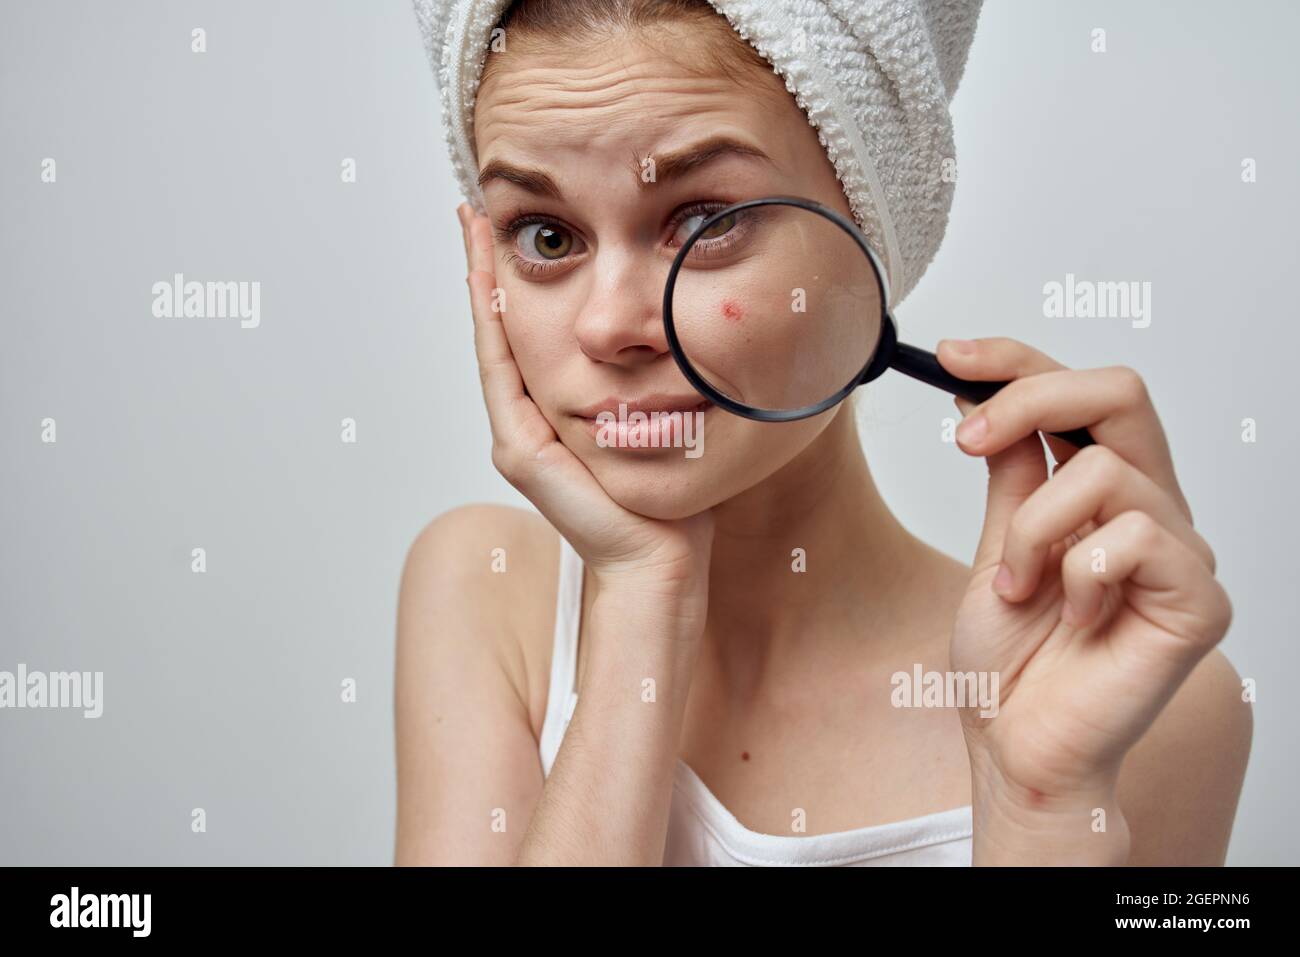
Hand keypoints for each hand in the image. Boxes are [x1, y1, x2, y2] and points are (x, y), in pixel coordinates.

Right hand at [457, 203, 714, 615]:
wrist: (661, 561)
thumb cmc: (669, 505)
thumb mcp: (660, 424)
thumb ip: (650, 385)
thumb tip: (671, 337)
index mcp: (554, 418)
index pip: (527, 336)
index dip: (512, 286)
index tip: (506, 232)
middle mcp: (526, 425)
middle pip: (499, 332)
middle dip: (484, 270)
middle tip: (474, 212)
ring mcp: (518, 439)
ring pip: (494, 344)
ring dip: (480, 284)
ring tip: (473, 229)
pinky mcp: (522, 452)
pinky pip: (503, 372)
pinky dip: (491, 325)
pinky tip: (485, 281)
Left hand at [938, 338, 1230, 834]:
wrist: (1018, 745)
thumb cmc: (1009, 661)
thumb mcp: (994, 546)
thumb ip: (1010, 474)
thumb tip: (988, 396)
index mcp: (1105, 493)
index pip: (1080, 394)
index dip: (1018, 360)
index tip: (948, 354)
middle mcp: (1152, 509)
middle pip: (1119, 392)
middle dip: (1028, 399)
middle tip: (962, 440)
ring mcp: (1181, 551)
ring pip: (1102, 472)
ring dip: (1032, 529)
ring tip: (1020, 587)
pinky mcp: (1198, 598)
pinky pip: (1131, 538)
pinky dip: (1077, 573)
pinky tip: (1075, 618)